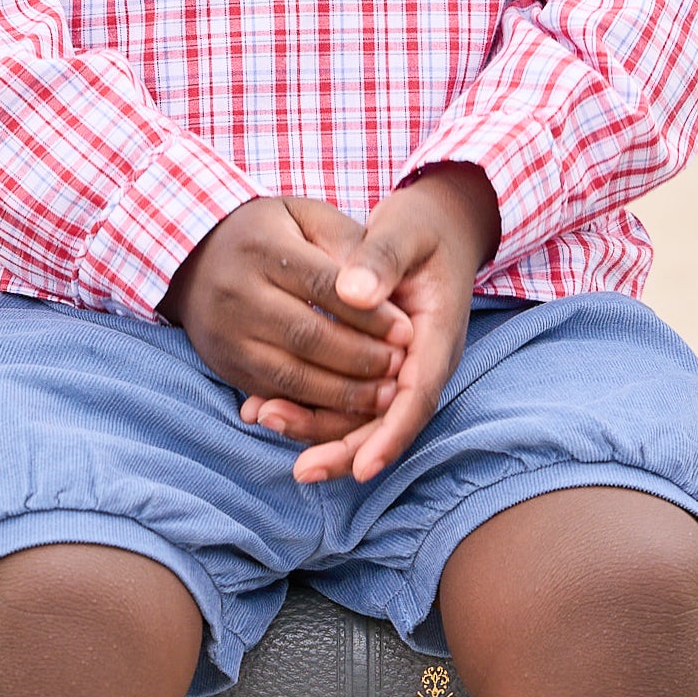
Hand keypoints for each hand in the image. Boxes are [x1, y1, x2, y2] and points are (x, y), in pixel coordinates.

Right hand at [164, 196, 412, 445]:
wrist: (196, 257)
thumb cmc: (269, 233)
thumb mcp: (306, 217)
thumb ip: (347, 243)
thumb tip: (380, 290)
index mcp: (260, 248)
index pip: (323, 287)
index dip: (368, 314)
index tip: (407, 332)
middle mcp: (237, 294)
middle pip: (307, 336)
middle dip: (361, 358)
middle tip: (400, 368)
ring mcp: (227, 336)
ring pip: (291, 376)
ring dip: (343, 393)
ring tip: (385, 396)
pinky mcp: (226, 367)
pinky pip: (276, 395)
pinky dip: (316, 407)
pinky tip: (351, 407)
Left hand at [286, 164, 501, 485]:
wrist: (430, 227)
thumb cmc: (419, 229)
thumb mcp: (405, 231)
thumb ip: (382, 259)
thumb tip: (354, 294)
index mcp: (435, 335)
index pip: (417, 396)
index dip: (390, 435)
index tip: (362, 468)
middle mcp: (418, 362)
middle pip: (385, 421)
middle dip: (344, 449)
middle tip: (301, 470)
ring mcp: (394, 367)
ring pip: (358, 415)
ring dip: (316, 428)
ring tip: (264, 420)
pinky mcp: (370, 364)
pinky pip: (341, 396)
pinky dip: (307, 405)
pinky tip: (262, 404)